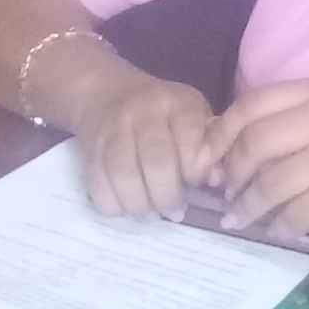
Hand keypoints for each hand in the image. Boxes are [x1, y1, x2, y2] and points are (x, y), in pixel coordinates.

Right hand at [70, 69, 214, 219]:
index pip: (189, 137)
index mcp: (177, 103)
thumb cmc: (163, 113)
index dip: (195, 169)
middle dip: (168, 196)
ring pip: (124, 174)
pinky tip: (126, 209)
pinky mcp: (90, 149)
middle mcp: (143, 112)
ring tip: (151, 214)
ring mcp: (113, 130)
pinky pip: (98, 184)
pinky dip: (112, 205)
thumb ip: (209, 145)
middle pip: (156, 161)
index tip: (197, 185)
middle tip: (175, 211)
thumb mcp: (192, 115)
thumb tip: (218, 181)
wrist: (106, 94)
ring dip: (140, 204)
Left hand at [205, 79, 308, 243]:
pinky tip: (274, 229)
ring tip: (239, 217)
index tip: (205, 160)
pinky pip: (294, 212)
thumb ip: (277, 126)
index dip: (221, 132)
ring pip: (271, 182)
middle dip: (232, 173)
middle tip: (224, 193)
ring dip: (249, 205)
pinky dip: (278, 224)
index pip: (252, 104)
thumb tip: (214, 150)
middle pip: (256, 142)